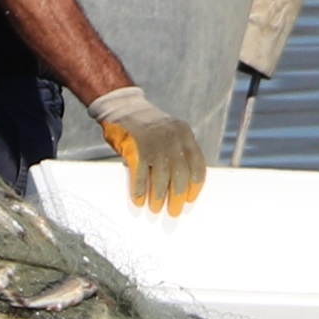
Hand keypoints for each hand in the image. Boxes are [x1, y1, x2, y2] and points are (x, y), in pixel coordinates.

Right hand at [91, 86, 209, 213]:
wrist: (122, 106)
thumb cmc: (146, 126)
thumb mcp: (169, 133)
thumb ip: (177, 152)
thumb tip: (181, 185)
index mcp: (185, 135)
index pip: (197, 165)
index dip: (194, 186)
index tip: (189, 199)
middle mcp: (172, 140)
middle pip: (180, 176)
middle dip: (177, 197)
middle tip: (172, 211)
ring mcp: (154, 145)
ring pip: (161, 179)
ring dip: (158, 198)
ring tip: (155, 209)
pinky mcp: (135, 150)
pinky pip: (140, 176)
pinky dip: (140, 191)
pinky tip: (139, 200)